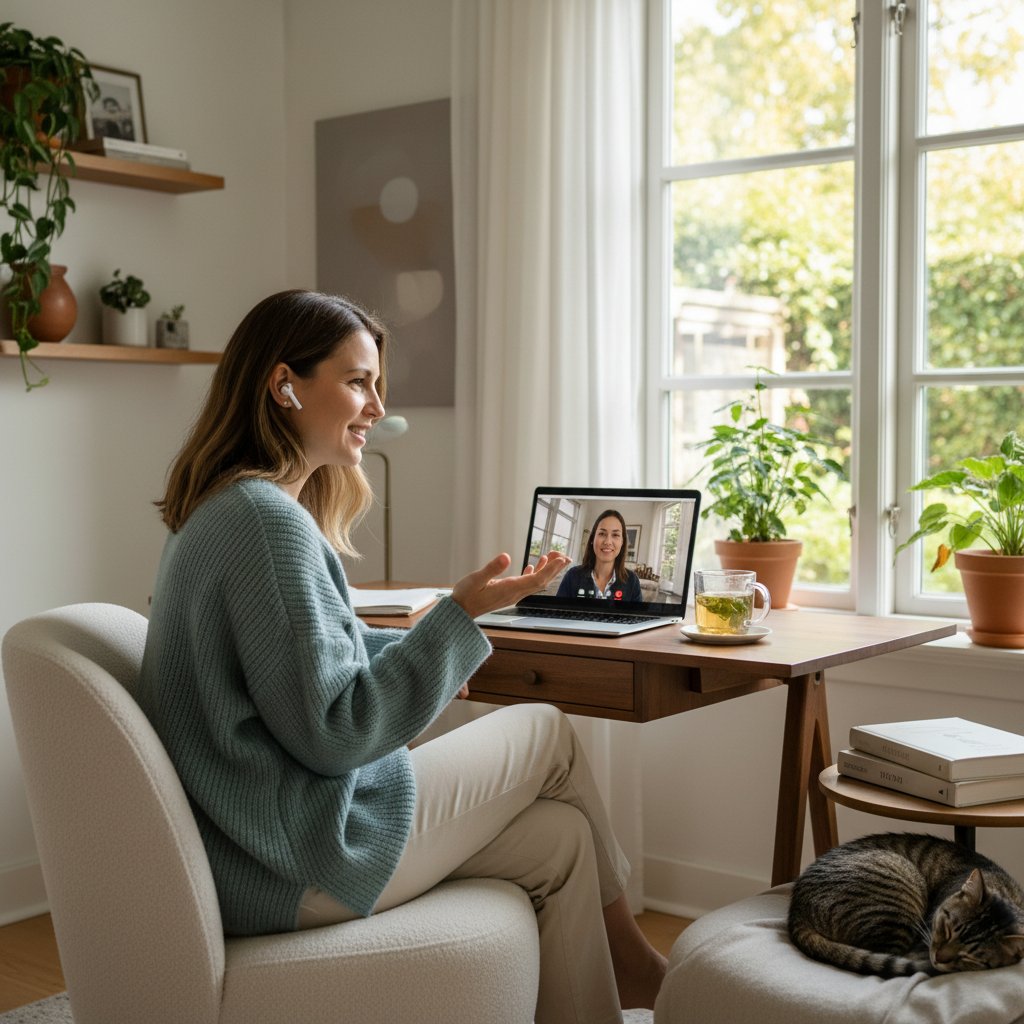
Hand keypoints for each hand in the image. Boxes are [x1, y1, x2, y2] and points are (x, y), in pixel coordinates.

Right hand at [451, 551, 570, 619]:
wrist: (460, 611)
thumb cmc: (466, 595)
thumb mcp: (476, 579)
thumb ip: (491, 568)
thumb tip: (506, 557)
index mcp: (510, 588)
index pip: (537, 579)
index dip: (551, 569)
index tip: (561, 559)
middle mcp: (515, 593)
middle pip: (541, 581)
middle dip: (555, 568)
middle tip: (565, 556)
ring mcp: (513, 594)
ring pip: (535, 582)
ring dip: (547, 570)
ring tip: (555, 558)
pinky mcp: (508, 593)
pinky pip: (526, 583)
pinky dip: (534, 573)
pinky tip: (534, 565)